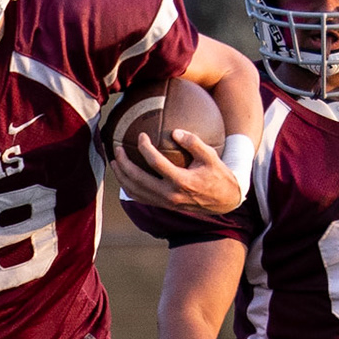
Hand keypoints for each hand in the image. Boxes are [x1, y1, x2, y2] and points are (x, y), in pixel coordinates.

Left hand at [113, 131, 242, 215]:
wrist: (224, 201)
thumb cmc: (218, 175)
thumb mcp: (211, 156)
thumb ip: (194, 143)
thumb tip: (175, 132)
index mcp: (182, 181)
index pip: (156, 163)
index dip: (145, 148)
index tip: (141, 135)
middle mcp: (170, 194)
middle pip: (138, 179)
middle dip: (124, 164)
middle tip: (117, 148)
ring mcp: (165, 203)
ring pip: (135, 191)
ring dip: (122, 177)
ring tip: (114, 162)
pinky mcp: (163, 206)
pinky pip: (140, 198)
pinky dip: (129, 188)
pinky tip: (124, 176)